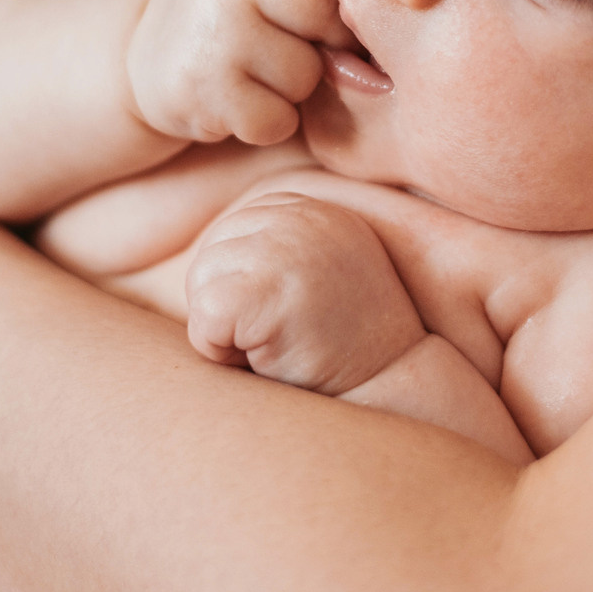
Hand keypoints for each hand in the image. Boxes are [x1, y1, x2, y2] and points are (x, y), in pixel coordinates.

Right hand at [126, 0, 343, 146]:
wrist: (134, 60)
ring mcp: (211, 33)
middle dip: (321, 47)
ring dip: (291, 91)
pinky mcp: (199, 90)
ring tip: (253, 77)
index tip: (319, 27)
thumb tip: (380, 76)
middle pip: (325, 17)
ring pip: (304, 75)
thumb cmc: (223, 21)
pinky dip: (267, 123)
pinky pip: (275, 120)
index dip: (337, 10)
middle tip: (286, 52)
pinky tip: (238, 104)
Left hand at [186, 193, 427, 394]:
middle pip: (209, 256)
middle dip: (230, 307)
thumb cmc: (344, 342)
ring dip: (226, 331)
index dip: (243, 287)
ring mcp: (283, 249)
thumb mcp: (316, 270)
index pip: (228, 236)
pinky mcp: (265, 290)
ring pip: (201, 286)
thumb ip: (275, 244)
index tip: (289, 312)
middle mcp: (296, 217)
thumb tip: (210, 244)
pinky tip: (268, 356)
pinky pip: (204, 320)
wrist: (391, 384)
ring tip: (280, 342)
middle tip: (284, 333)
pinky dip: (220, 352)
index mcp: (307, 207)